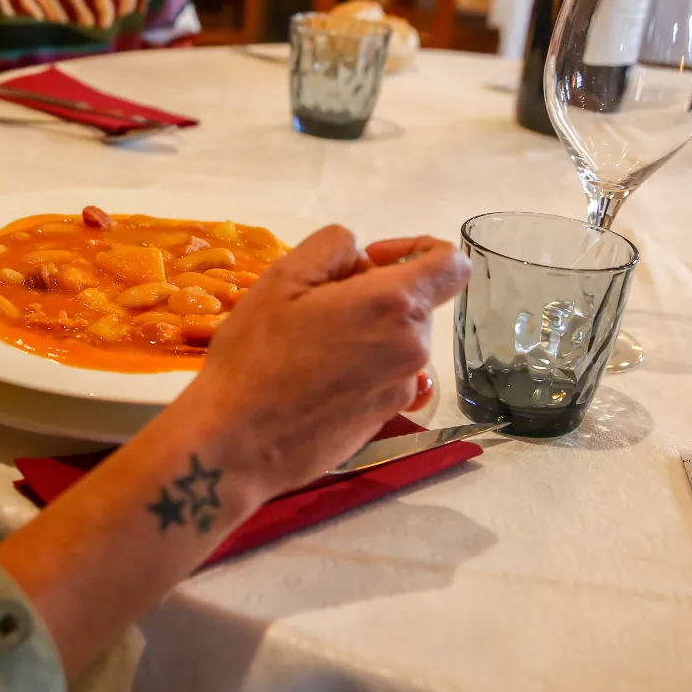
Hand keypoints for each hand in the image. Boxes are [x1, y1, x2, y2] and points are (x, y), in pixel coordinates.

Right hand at [182, 226, 469, 499]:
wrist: (239, 444)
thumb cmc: (256, 355)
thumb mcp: (282, 278)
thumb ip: (332, 247)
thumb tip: (360, 257)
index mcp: (394, 305)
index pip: (452, 264)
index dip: (418, 247)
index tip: (371, 259)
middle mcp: (412, 348)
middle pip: (414, 302)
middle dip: (374, 293)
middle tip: (314, 306)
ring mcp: (402, 389)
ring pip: (398, 339)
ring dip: (365, 331)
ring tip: (308, 346)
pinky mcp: (386, 418)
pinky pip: (385, 376)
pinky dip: (360, 367)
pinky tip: (314, 379)